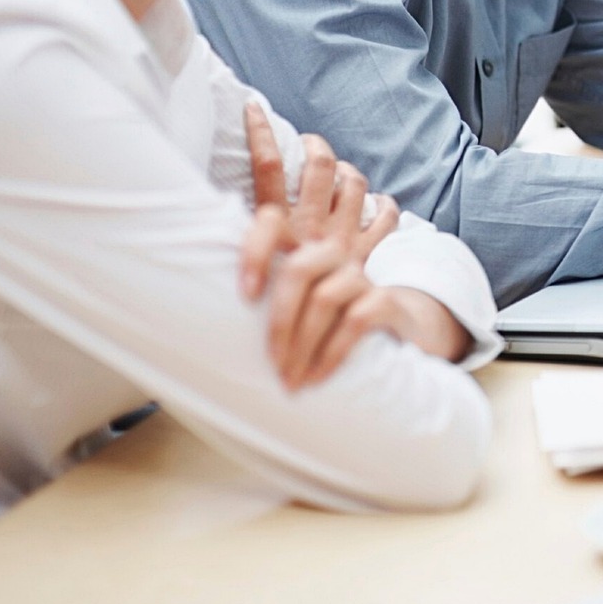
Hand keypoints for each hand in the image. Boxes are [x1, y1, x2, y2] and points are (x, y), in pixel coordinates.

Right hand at [238, 104, 396, 299]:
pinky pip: (387, 219)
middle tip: (310, 143)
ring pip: (354, 185)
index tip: (254, 106)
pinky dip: (386, 209)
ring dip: (349, 175)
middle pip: (320, 168)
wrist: (317, 359)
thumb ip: (254, 243)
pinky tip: (379, 206)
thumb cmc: (278, 316)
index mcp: (282, 232)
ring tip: (340, 175)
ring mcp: (345, 242)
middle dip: (317, 148)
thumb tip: (241, 213)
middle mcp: (314, 231)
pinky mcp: (368, 259)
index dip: (261, 135)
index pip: (268, 171)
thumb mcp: (258, 276)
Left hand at [265, 241, 464, 389]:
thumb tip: (204, 322)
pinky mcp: (387, 300)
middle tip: (271, 364)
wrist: (398, 331)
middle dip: (280, 321)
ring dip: (302, 345)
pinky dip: (332, 353)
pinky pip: (355, 321)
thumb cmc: (328, 325)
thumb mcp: (294, 308)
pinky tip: (317, 377)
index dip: (255, 250)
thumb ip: (261, 299)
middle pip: (299, 268)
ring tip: (290, 381)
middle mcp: (332, 254)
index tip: (245, 295)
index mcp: (300, 251)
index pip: (272, 222)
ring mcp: (361, 275)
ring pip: (325, 298)